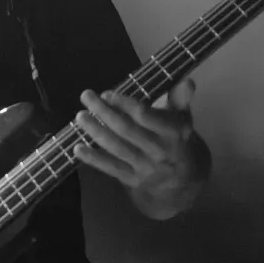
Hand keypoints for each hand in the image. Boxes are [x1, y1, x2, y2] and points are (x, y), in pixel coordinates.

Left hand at [74, 79, 201, 212]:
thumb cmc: (178, 141)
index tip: (107, 94)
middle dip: (104, 112)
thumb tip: (186, 81)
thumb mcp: (184, 119)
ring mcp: (145, 168)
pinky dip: (93, 159)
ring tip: (80, 116)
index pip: (146, 117)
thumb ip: (182, 99)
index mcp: (173, 133)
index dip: (125, 104)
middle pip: (127, 130)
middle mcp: (159, 151)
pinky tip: (77, 148)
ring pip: (116, 148)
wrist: (184, 181)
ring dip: (95, 132)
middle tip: (86, 96)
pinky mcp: (133, 180)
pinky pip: (111, 169)